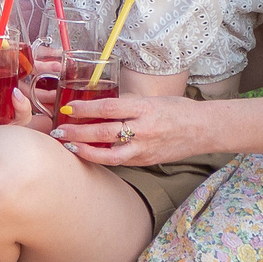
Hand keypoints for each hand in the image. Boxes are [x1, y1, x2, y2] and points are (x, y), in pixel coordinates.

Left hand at [50, 92, 216, 164]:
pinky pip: (119, 161)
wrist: (204, 129)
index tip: (68, 108)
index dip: (85, 109)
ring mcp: (145, 148)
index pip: (109, 108)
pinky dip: (101, 158)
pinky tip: (88, 154)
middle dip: (78, 132)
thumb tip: (100, 107)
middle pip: (104, 132)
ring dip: (85, 150)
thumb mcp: (153, 100)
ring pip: (109, 153)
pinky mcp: (146, 161)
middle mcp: (144, 129)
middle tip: (59, 131)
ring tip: (67, 146)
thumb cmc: (178, 110)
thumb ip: (128, 105)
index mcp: (145, 109)